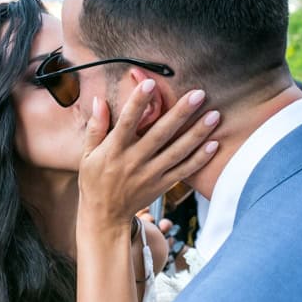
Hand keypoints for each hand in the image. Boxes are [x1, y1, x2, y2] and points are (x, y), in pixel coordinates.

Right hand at [78, 83, 218, 229]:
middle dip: (180, 113)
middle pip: (160, 133)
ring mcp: (150, 174)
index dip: (138, 102)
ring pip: (178, 151)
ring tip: (215, 115)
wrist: (105, 217)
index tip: (151, 83)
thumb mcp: (87, 154)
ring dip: (197, 133)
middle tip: (198, 94)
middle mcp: (134, 161)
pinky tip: (214, 144)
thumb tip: (99, 101)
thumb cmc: (95, 181)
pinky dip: (200, 159)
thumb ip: (96, 127)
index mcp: (114, 150)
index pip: (127, 122)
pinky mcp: (162, 185)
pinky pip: (184, 171)